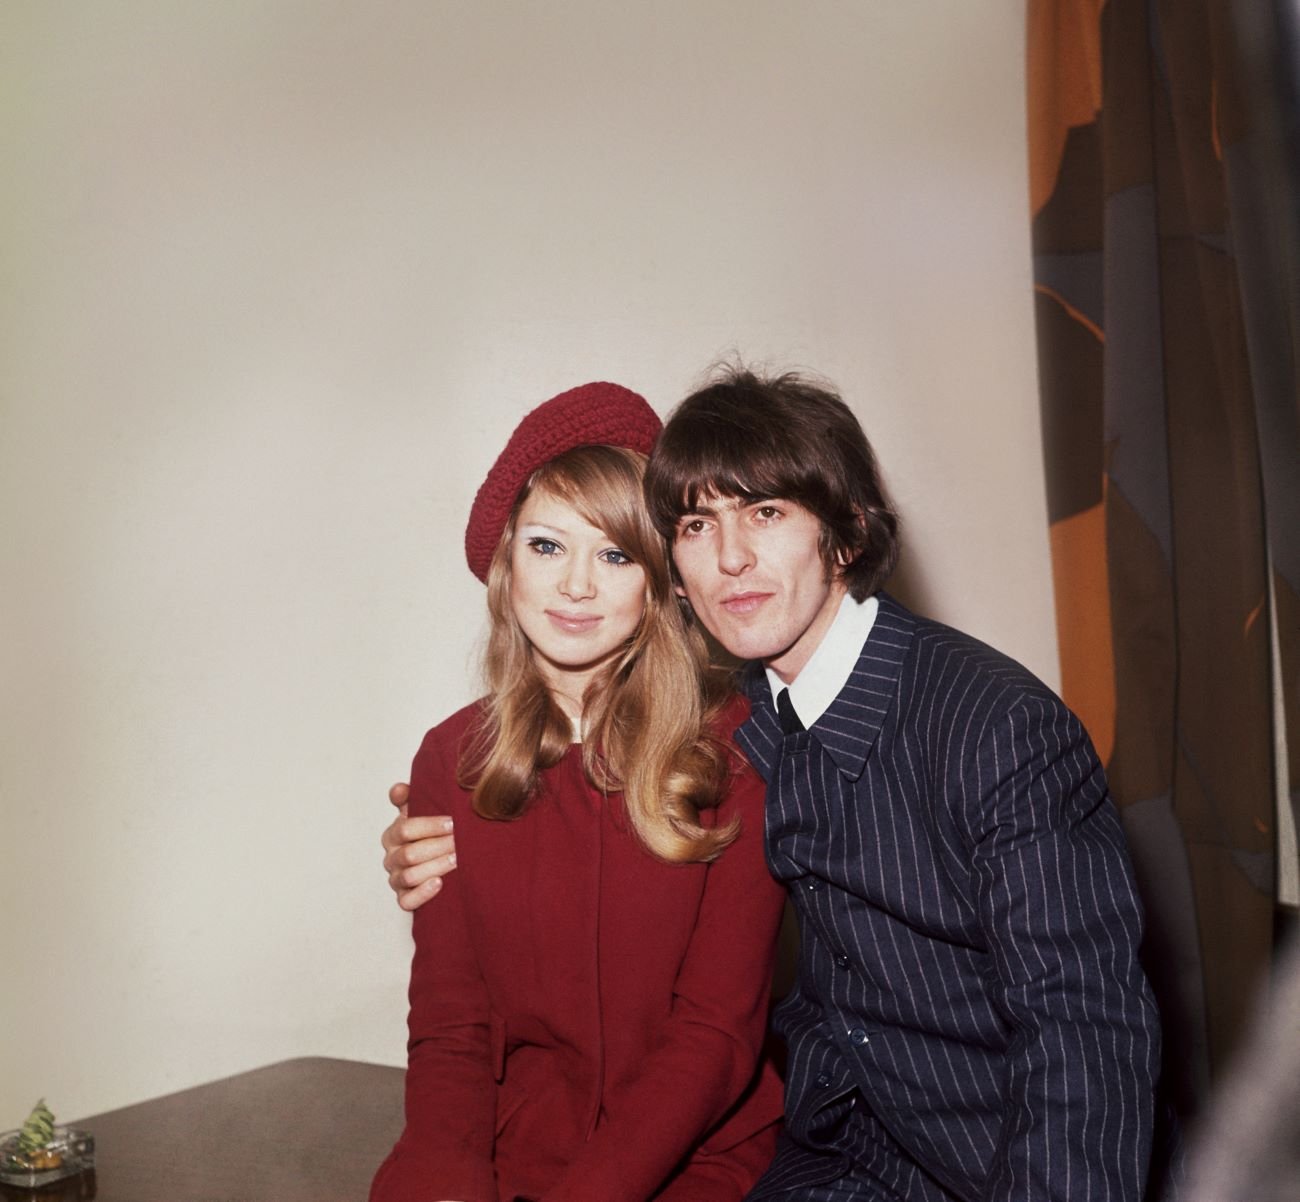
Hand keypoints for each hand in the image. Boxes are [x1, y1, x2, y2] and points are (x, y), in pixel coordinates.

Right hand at [382, 782, 456, 911]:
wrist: (438, 860)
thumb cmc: (429, 834)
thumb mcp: (420, 812)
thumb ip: (409, 798)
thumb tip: (399, 789)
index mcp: (392, 835)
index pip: (405, 829)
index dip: (429, 826)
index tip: (452, 823)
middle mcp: (392, 858)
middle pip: (409, 854)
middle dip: (438, 847)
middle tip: (460, 842)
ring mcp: (396, 880)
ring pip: (410, 876)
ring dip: (435, 867)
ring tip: (457, 859)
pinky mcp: (404, 899)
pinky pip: (407, 901)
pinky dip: (423, 893)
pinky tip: (439, 883)